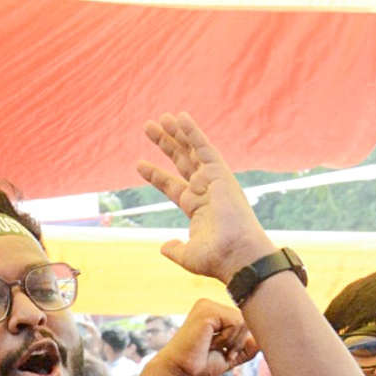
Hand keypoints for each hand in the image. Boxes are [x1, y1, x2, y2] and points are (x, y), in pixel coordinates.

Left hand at [137, 113, 276, 281]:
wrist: (236, 255)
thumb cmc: (217, 258)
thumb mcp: (187, 255)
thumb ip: (175, 249)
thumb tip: (164, 247)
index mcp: (197, 207)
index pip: (172, 185)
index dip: (155, 175)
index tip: (138, 164)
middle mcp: (205, 191)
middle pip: (181, 162)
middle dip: (165, 144)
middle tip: (149, 127)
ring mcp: (213, 181)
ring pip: (191, 151)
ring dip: (177, 134)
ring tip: (161, 118)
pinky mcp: (221, 174)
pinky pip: (205, 148)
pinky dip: (193, 132)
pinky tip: (181, 117)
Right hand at [149, 298, 256, 375]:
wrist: (177, 371)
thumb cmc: (198, 365)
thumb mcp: (229, 356)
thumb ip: (246, 348)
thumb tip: (264, 339)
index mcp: (212, 312)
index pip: (242, 321)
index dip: (239, 341)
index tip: (223, 352)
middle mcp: (209, 305)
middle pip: (245, 319)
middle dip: (238, 341)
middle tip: (219, 352)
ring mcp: (207, 305)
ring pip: (243, 321)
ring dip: (233, 341)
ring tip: (212, 347)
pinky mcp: (207, 310)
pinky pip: (236, 322)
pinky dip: (228, 339)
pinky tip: (210, 343)